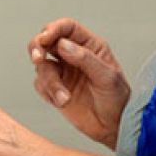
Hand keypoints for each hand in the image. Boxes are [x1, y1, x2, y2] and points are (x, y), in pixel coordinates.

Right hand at [28, 18, 128, 148]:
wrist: (113, 127)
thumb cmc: (118, 99)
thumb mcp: (107, 77)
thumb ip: (86, 59)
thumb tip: (63, 44)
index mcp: (89, 45)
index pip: (67, 28)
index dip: (53, 29)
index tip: (45, 39)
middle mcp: (73, 55)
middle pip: (46, 41)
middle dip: (38, 47)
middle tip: (38, 57)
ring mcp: (63, 72)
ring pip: (42, 66)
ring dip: (50, 82)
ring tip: (64, 99)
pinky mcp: (54, 89)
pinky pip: (40, 85)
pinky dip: (48, 93)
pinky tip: (63, 102)